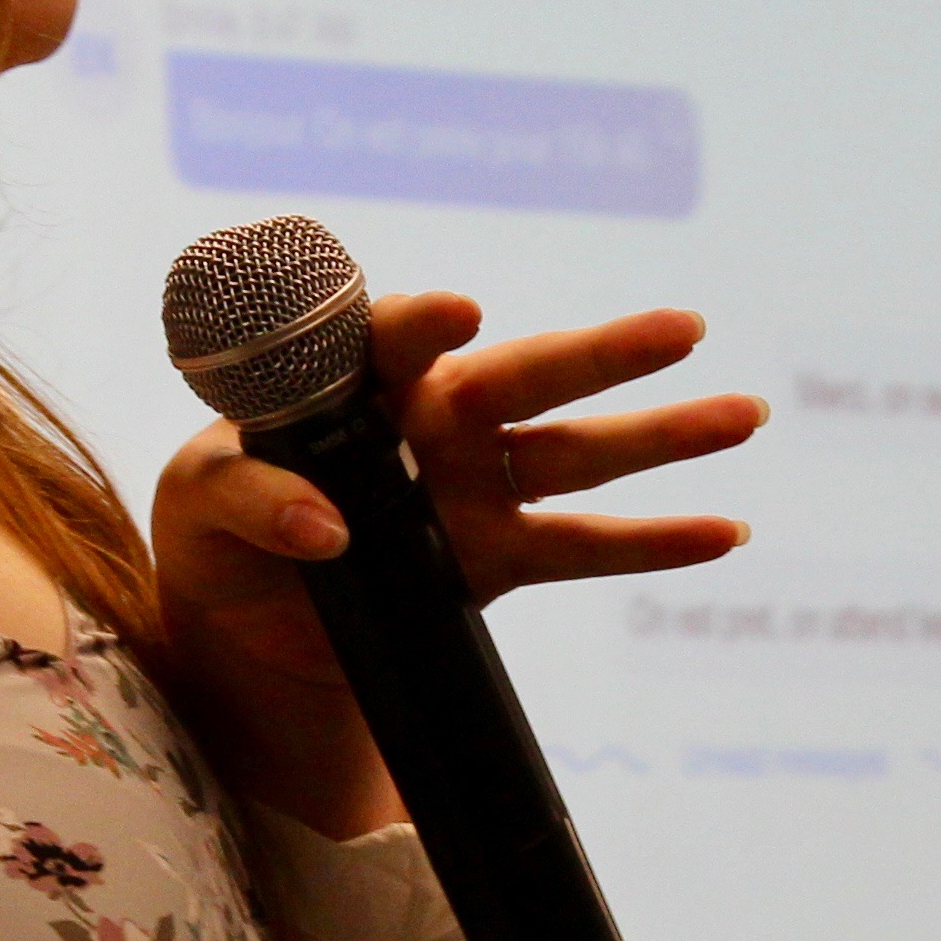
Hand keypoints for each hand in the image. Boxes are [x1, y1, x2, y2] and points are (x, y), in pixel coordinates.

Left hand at [149, 294, 760, 840]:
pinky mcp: (494, 558)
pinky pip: (582, 548)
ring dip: (663, 437)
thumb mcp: (195, 506)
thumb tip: (324, 525)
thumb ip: (250, 497)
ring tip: (744, 414)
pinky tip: (723, 531)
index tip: (456, 314)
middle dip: (602, 355)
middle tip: (680, 331)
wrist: (243, 625)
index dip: (418, 324)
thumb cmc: (214, 531)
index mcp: (352, 384)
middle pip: (524, 378)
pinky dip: (654, 543)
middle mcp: (426, 422)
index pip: (389, 338)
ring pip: (577, 455)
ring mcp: (470, 487)